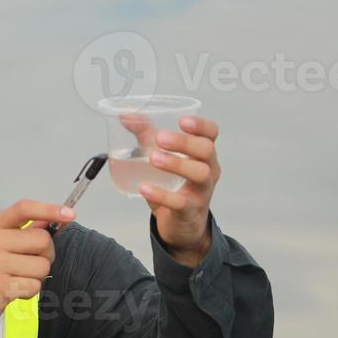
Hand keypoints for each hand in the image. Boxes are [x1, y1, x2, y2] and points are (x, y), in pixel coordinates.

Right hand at [0, 200, 74, 336]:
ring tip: (18, 278)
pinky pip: (34, 286)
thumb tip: (58, 220)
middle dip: (45, 255)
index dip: (50, 210)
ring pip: (42, 266)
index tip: (69, 214)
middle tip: (30, 263)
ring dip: (37, 276)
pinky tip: (14, 290)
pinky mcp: (0, 287)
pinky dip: (30, 290)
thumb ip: (25, 231)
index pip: (24, 209)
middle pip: (42, 241)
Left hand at [124, 113, 221, 266]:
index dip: (201, 125)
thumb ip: (145, 135)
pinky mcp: (189, 210)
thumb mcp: (162, 157)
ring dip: (176, 164)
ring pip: (199, 174)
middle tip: (159, 138)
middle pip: (206, 151)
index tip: (183, 120)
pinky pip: (180, 202)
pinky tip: (145, 188)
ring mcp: (201, 191)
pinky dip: (162, 194)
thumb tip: (126, 114)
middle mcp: (208, 169)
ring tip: (153, 158)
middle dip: (184, 142)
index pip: (211, 134)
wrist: (180, 224)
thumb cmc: (174, 185)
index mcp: (203, 154)